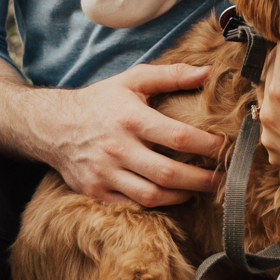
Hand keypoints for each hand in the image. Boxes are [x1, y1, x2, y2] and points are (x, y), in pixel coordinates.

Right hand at [39, 62, 221, 207]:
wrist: (53, 126)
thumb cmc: (100, 101)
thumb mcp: (132, 80)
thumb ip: (170, 75)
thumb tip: (206, 72)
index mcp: (130, 119)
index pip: (178, 137)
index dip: (208, 145)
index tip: (226, 147)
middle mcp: (118, 148)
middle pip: (169, 173)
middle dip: (202, 180)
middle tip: (223, 179)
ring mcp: (106, 173)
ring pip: (152, 196)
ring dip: (182, 196)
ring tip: (201, 189)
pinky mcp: (97, 192)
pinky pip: (133, 206)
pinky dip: (157, 204)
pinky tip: (172, 196)